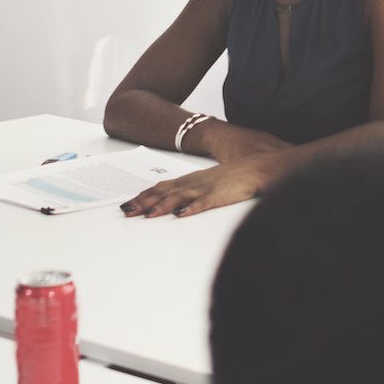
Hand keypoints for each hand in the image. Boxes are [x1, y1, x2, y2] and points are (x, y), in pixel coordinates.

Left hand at [121, 159, 263, 218]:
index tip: (128, 204)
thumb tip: (174, 207)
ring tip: (147, 215)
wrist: (256, 168)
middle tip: (127, 211)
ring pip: (178, 197)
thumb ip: (190, 192)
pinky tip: (181, 214)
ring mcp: (205, 189)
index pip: (161, 188)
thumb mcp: (207, 183)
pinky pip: (203, 203)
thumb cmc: (233, 177)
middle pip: (164, 192)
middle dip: (144, 202)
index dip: (143, 196)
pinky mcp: (219, 196)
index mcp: (189, 180)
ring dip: (161, 206)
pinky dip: (191, 208)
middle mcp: (193, 183)